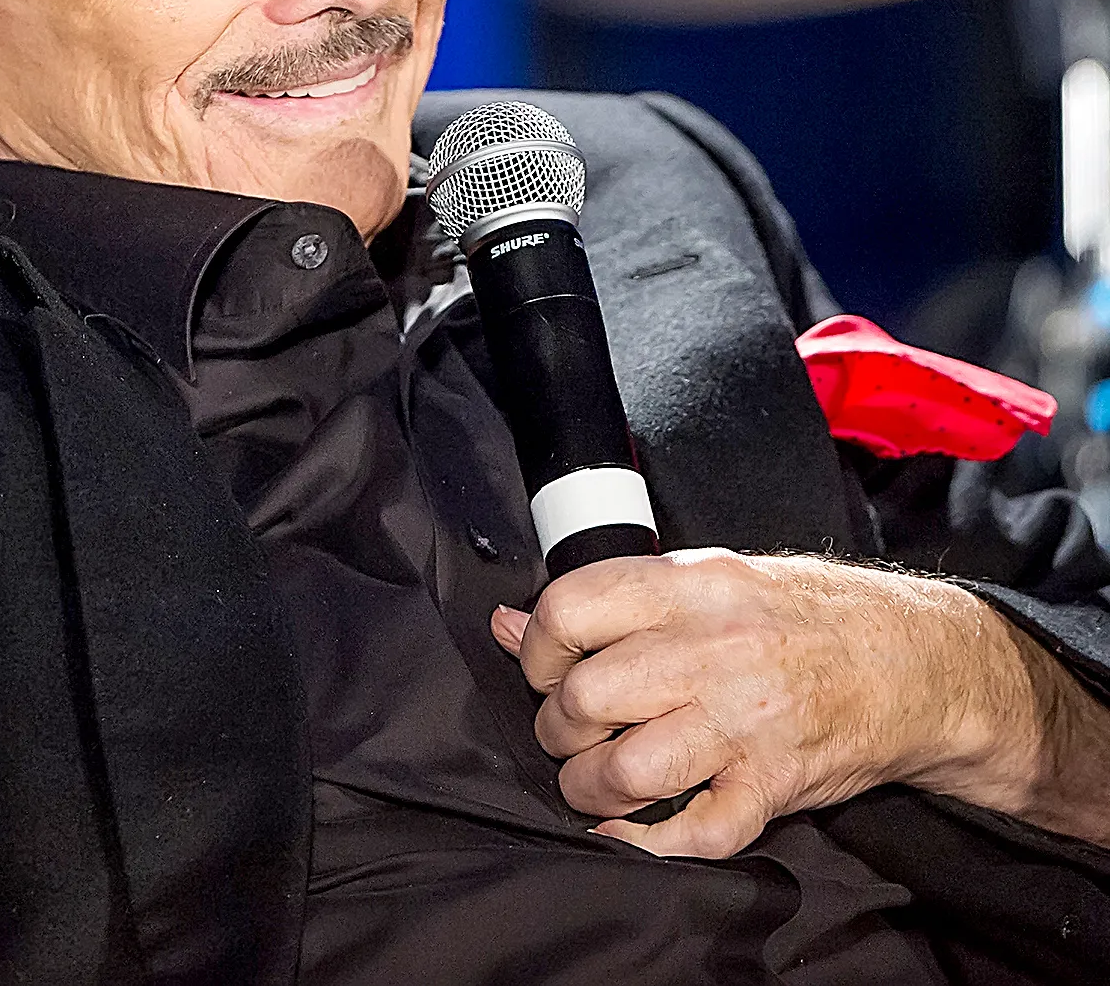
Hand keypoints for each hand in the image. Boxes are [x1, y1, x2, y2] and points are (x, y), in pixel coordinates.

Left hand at [489, 549, 1058, 857]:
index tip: (545, 669)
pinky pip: (698, 832)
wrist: (914, 660)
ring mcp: (747, 721)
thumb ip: (609, 601)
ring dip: (592, 787)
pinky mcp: (776, 784)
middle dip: (558, 728)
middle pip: (586, 697)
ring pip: (628, 769)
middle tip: (571, 733)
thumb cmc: (798, 614)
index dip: (537, 647)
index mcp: (690, 585)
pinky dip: (651, 843)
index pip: (570, 609)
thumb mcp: (704, 577)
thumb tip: (507, 624)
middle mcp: (714, 650)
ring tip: (598, 781)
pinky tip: (634, 830)